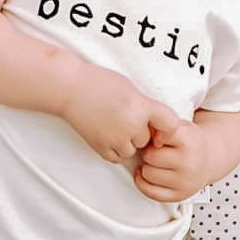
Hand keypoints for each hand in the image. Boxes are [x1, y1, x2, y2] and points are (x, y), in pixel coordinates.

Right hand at [62, 64, 178, 163]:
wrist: (69, 88)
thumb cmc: (98, 82)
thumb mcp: (129, 87)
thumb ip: (144, 106)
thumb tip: (155, 123)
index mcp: (141, 106)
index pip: (170, 124)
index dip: (166, 127)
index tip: (159, 127)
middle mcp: (132, 125)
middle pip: (147, 138)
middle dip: (139, 131)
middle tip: (123, 116)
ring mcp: (116, 138)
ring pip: (132, 150)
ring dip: (127, 142)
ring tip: (113, 125)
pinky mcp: (101, 147)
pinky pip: (117, 158)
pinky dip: (114, 149)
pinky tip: (106, 133)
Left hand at [133, 121, 210, 201]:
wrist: (210, 157)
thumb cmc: (190, 141)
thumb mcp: (179, 125)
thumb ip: (161, 125)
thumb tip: (143, 132)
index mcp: (188, 141)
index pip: (156, 137)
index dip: (151, 136)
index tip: (156, 137)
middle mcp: (189, 163)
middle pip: (149, 156)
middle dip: (148, 152)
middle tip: (155, 150)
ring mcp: (185, 181)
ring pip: (147, 174)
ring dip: (146, 167)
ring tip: (155, 162)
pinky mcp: (180, 195)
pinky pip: (151, 192)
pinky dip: (144, 183)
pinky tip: (147, 174)